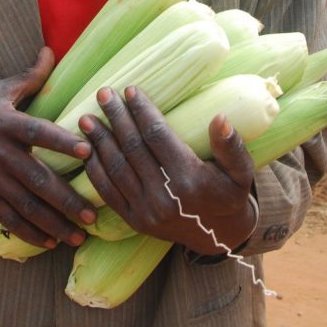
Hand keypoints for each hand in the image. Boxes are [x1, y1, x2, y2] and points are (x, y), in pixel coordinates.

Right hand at [0, 48, 96, 248]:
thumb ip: (29, 76)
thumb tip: (50, 50)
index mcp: (6, 123)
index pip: (36, 132)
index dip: (61, 141)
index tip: (87, 151)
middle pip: (36, 178)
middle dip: (65, 198)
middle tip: (92, 213)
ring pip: (25, 205)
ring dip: (54, 222)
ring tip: (79, 234)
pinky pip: (8, 218)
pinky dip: (29, 233)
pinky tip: (51, 242)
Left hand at [79, 86, 256, 256]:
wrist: (219, 237)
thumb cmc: (229, 194)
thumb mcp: (240, 171)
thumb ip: (231, 145)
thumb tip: (220, 117)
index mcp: (189, 178)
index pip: (157, 135)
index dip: (142, 110)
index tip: (130, 90)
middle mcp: (164, 196)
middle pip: (132, 147)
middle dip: (115, 117)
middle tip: (103, 93)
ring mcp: (146, 211)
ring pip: (116, 168)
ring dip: (99, 141)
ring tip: (87, 118)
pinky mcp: (134, 221)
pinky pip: (108, 192)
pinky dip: (94, 169)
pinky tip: (88, 150)